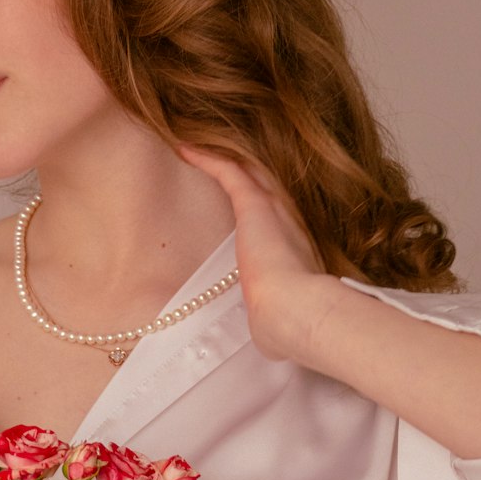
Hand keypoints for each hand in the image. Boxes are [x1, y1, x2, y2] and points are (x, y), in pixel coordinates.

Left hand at [176, 145, 339, 363]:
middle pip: (265, 182)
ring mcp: (274, 210)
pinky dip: (207, 157)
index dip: (261, 197)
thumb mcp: (279, 318)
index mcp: (296, 247)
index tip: (245, 188)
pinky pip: (228, 170)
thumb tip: (268, 339)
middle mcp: (289, 221)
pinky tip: (184, 146)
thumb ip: (273, 319)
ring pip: (248, 170)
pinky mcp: (255, 205)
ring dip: (222, 155)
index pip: (277, 214)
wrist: (296, 313)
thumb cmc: (289, 323)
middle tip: (220, 149)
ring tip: (197, 140)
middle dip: (244, 166)